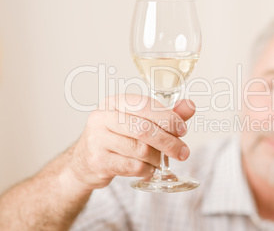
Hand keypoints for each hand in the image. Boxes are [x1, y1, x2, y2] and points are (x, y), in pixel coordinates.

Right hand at [67, 94, 195, 189]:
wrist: (84, 162)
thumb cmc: (117, 137)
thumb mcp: (138, 121)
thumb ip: (165, 115)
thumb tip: (190, 106)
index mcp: (114, 102)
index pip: (145, 105)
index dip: (168, 118)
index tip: (183, 130)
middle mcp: (102, 117)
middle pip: (144, 129)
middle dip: (169, 142)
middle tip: (183, 152)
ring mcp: (97, 140)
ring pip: (140, 150)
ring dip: (157, 158)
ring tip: (159, 160)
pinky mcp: (98, 161)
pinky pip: (133, 167)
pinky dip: (147, 170)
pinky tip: (147, 169)